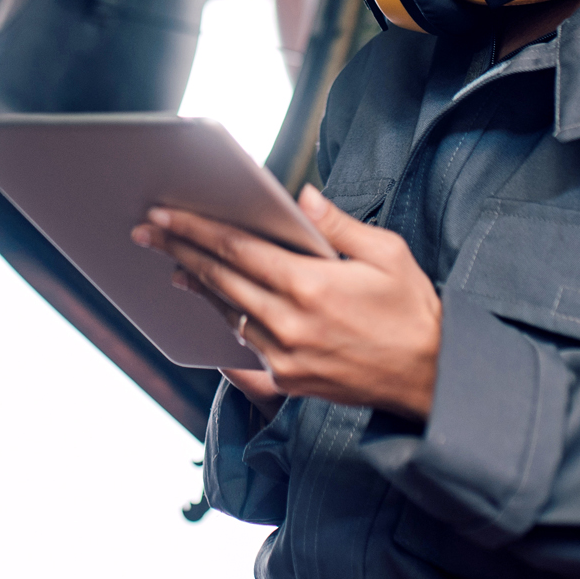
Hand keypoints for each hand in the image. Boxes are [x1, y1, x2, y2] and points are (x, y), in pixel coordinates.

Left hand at [132, 186, 441, 420]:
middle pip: (221, 279)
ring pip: (229, 314)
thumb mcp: (386, 253)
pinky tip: (211, 315)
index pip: (237, 249)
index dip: (195, 230)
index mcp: (310, 286)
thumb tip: (302, 196)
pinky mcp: (290, 382)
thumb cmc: (412, 310)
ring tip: (172, 267)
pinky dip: (225, 330)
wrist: (433, 378)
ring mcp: (286, 358)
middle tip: (146, 232)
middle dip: (180, 251)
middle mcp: (290, 324)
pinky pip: (244, 352)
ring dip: (198, 288)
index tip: (163, 215)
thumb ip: (337, 225)